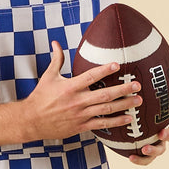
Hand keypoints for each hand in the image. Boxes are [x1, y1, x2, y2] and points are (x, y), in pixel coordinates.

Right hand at [21, 42, 142, 140]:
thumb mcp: (48, 76)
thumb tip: (56, 42)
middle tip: (137, 85)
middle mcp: (77, 101)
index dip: (104, 70)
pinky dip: (116, 122)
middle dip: (122, 89)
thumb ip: (56, 59)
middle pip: (104, 95)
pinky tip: (128, 118)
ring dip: (124, 105)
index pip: (90, 76)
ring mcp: (80, 115)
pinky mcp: (81, 126)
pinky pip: (102, 125)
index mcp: (70, 87)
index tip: (117, 65)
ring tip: (138, 100)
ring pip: (106, 110)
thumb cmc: (40, 97)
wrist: (31, 121)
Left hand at [129, 99, 168, 165]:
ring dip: (154, 149)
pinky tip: (130, 157)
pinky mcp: (146, 155)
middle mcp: (162, 132)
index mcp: (163, 120)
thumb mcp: (132, 104)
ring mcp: (156, 145)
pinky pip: (145, 160)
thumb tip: (130, 71)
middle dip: (168, 134)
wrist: (125, 133)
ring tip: (145, 148)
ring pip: (161, 150)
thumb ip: (134, 93)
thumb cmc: (131, 114)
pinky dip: (140, 160)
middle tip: (161, 133)